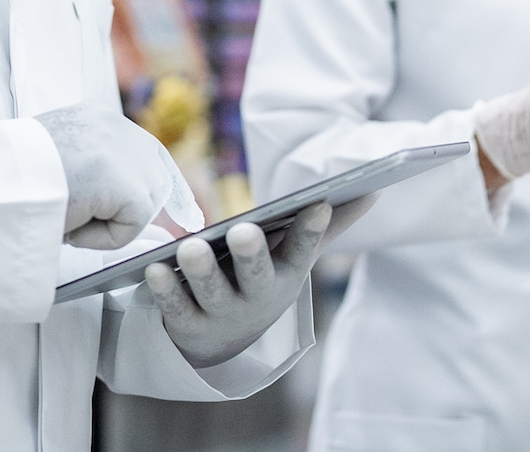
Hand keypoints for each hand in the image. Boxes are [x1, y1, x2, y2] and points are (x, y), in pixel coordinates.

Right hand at [34, 102, 202, 249]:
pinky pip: (128, 226)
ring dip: (106, 223)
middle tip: (109, 222)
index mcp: (95, 118)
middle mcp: (114, 125)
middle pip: (154, 179)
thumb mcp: (56, 162)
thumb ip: (92, 171)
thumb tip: (124, 200)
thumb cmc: (10, 181)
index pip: (147, 150)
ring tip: (66, 215)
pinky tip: (69, 222)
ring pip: (139, 206)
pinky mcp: (124, 180)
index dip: (167, 184)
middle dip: (146, 207)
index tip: (189, 213)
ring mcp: (121, 150)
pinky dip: (100, 237)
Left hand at [146, 195, 375, 368]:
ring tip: (190, 246)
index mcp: (287, 275)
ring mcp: (222, 315)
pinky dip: (164, 291)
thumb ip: (332, 223)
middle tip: (243, 231)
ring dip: (201, 271)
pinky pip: (175, 309)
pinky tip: (153, 269)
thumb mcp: (297, 255)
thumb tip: (377, 188)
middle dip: (251, 255)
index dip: (311, 230)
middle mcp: (258, 297)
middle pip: (256, 277)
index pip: (302, 251)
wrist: (227, 342)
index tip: (318, 203)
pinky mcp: (188, 325)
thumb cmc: (265, 277)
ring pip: (212, 293)